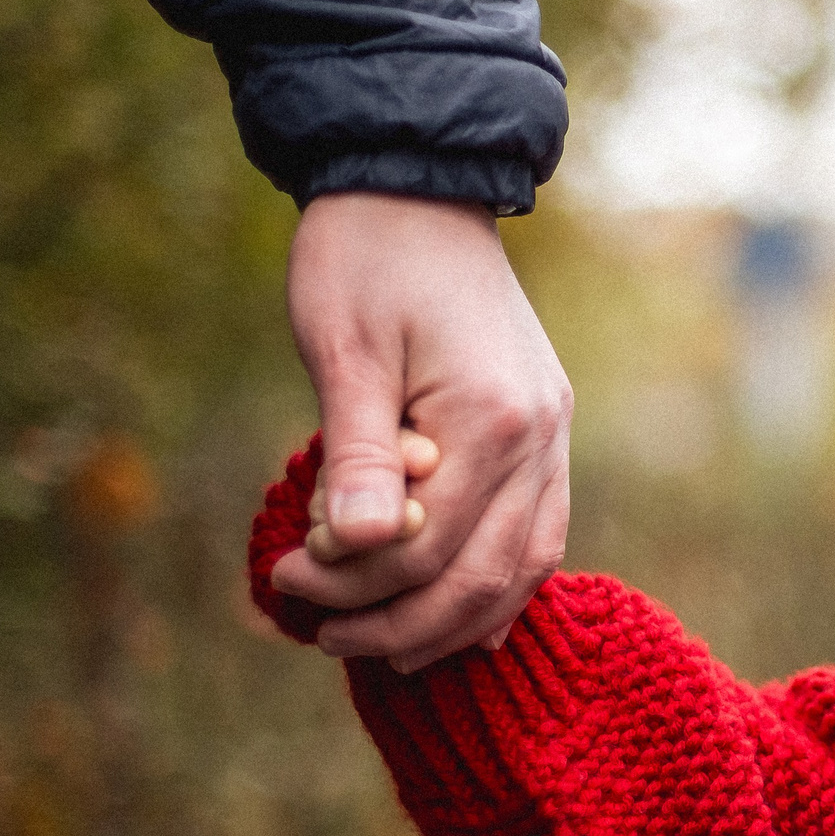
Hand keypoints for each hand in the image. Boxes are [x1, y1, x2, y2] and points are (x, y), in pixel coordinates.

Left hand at [269, 193, 571, 669]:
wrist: (420, 189)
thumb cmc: (366, 260)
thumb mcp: (342, 350)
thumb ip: (355, 453)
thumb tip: (349, 548)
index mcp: (493, 417)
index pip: (427, 545)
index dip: (352, 583)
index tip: (281, 576)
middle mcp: (541, 437)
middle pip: (485, 576)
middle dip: (400, 622)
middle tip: (318, 632)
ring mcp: (553, 437)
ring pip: (525, 569)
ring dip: (454, 622)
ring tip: (381, 646)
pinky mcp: (546, 435)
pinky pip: (537, 537)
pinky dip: (497, 588)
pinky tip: (454, 618)